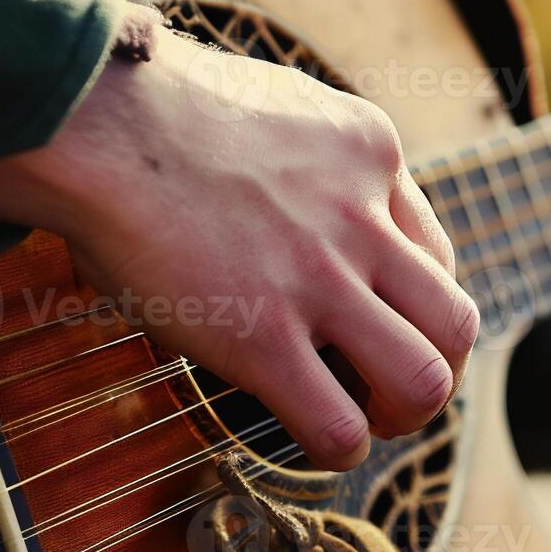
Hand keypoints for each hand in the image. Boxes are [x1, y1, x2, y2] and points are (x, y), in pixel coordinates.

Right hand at [0, 12, 477, 470]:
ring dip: (403, 417)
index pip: (438, 254)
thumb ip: (308, 149)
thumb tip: (290, 181)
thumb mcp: (273, 101)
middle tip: (391, 390)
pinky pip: (338, 425)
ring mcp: (317, 281)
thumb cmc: (152, 107)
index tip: (379, 326)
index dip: (415, 307)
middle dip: (436, 371)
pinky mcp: (261, 337)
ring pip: (423, 380)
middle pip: (455, 323)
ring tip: (367, 423)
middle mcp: (362, 219)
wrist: (95, 117)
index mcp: (368, 154)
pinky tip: (319, 444)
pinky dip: (341, 450)